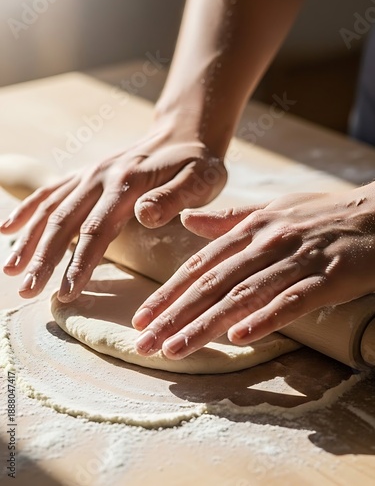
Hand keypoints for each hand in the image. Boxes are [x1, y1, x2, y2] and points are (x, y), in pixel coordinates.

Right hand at [0, 124, 226, 300]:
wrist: (184, 134)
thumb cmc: (197, 164)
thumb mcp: (200, 180)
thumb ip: (173, 198)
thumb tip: (144, 216)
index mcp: (128, 183)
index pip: (97, 230)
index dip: (79, 263)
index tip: (66, 292)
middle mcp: (101, 177)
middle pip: (65, 222)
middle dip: (44, 258)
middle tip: (27, 291)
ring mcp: (90, 174)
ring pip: (51, 208)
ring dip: (28, 239)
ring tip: (10, 270)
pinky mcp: (86, 174)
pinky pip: (50, 191)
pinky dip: (28, 209)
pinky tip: (8, 228)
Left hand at [133, 186, 374, 358]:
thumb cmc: (322, 215)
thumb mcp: (272, 210)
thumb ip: (228, 219)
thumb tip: (187, 222)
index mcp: (250, 228)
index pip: (200, 265)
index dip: (168, 292)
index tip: (141, 317)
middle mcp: (266, 242)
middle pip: (212, 283)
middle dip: (174, 315)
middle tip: (143, 343)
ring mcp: (297, 259)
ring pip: (243, 294)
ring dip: (206, 324)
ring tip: (175, 349)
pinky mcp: (328, 277)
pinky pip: (293, 300)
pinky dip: (266, 318)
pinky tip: (239, 338)